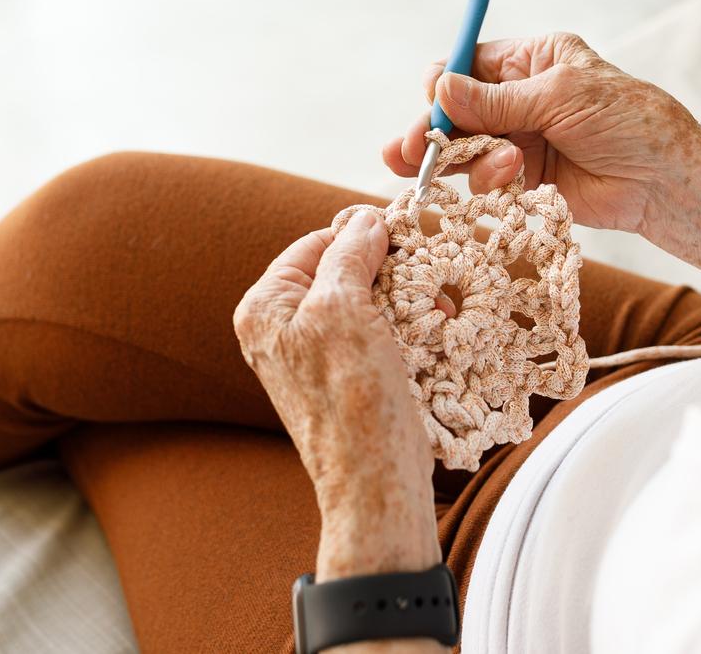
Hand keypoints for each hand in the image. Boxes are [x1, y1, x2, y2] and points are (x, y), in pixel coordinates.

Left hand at [233, 210, 439, 579]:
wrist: (375, 482)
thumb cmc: (352, 399)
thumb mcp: (342, 309)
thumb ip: (348, 254)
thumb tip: (364, 218)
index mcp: (265, 307)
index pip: (316, 242)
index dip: (361, 236)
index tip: (405, 237)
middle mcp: (282, 329)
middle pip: (342, 270)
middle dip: (388, 270)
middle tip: (426, 275)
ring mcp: (315, 355)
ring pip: (366, 301)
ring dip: (406, 298)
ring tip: (436, 308)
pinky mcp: (348, 377)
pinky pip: (379, 333)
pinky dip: (408, 326)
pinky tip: (434, 330)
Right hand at [382, 32, 700, 232]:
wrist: (663, 180)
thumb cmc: (626, 122)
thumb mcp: (559, 97)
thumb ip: (496, 100)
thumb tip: (439, 87)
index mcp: (532, 60)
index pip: (468, 64)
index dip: (443, 83)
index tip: (431, 101)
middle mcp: (520, 97)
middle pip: (456, 110)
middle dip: (432, 130)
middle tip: (408, 151)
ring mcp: (520, 139)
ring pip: (465, 147)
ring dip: (468, 159)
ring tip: (500, 166)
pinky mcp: (524, 179)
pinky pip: (484, 179)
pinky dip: (487, 182)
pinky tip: (509, 180)